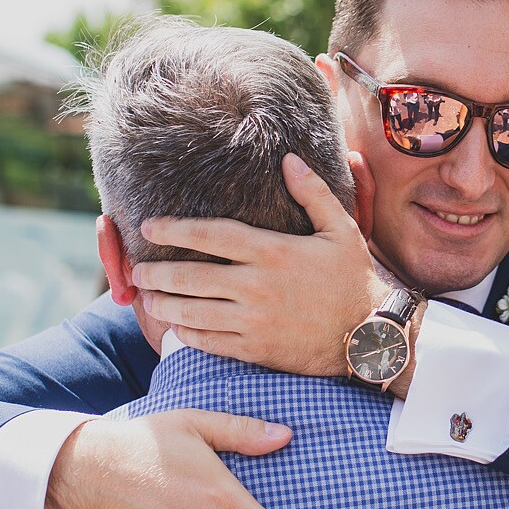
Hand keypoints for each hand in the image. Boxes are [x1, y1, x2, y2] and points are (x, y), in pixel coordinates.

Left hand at [133, 153, 402, 388]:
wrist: (370, 336)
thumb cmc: (354, 279)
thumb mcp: (341, 230)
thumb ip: (313, 193)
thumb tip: (289, 158)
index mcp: (273, 252)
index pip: (211, 235)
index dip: (175, 229)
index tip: (149, 227)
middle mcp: (257, 286)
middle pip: (191, 276)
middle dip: (158, 272)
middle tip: (138, 270)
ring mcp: (254, 321)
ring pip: (193, 312)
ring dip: (164, 305)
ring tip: (148, 299)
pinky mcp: (256, 350)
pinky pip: (210, 343)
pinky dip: (187, 336)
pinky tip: (176, 329)